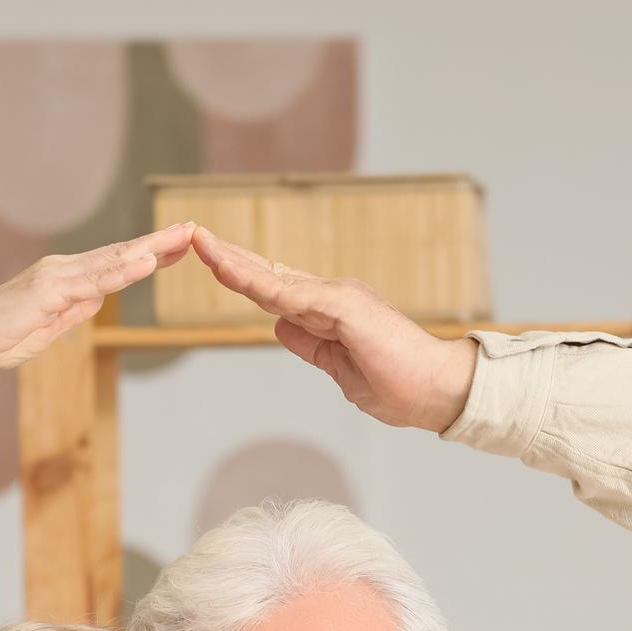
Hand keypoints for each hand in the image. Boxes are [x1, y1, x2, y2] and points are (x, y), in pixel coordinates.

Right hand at [0, 223, 197, 408]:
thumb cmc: (4, 335)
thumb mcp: (51, 325)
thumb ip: (75, 308)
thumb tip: (97, 299)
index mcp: (67, 279)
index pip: (116, 263)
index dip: (149, 253)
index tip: (179, 247)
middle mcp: (64, 269)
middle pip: (120, 253)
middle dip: (159, 242)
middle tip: (193, 229)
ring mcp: (56, 276)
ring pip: (112, 261)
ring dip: (148, 249)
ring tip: (180, 238)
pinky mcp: (49, 290)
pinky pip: (93, 280)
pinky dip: (122, 270)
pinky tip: (146, 263)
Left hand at [189, 227, 478, 431]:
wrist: (438, 392)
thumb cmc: (401, 387)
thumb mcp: (341, 370)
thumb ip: (311, 347)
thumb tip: (278, 328)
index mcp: (331, 312)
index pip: (276, 291)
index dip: (243, 275)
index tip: (211, 260)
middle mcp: (333, 296)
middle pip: (270, 274)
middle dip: (230, 258)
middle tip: (193, 236)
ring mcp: (340, 298)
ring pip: (275, 280)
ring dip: (236, 263)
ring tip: (201, 244)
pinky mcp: (347, 307)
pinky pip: (292, 296)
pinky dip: (259, 284)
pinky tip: (230, 272)